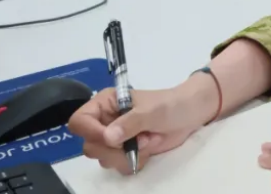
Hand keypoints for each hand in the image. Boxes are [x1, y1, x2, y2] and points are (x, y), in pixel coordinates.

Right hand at [68, 76, 217, 174]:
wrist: (191, 114)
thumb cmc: (170, 105)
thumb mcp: (151, 111)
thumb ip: (129, 122)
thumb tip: (108, 137)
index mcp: (105, 103)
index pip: (80, 121)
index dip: (92, 133)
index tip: (113, 138)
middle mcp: (104, 121)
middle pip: (90, 146)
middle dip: (116, 148)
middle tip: (140, 138)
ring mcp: (114, 139)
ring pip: (104, 159)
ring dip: (128, 155)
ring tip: (148, 141)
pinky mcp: (125, 152)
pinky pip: (118, 166)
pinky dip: (134, 162)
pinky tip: (148, 149)